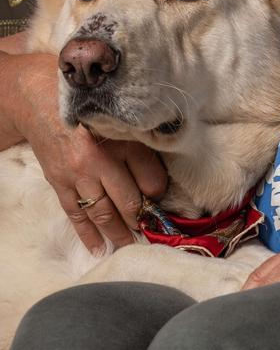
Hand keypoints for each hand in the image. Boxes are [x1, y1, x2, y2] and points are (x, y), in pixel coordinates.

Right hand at [13, 52, 166, 251]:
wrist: (41, 99)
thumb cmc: (90, 107)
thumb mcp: (122, 117)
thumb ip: (142, 142)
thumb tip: (160, 178)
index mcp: (123, 139)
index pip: (152, 178)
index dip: (161, 194)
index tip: (167, 203)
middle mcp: (101, 159)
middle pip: (129, 201)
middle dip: (143, 221)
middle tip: (155, 234)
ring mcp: (78, 174)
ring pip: (104, 214)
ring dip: (120, 234)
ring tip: (132, 246)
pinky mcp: (59, 183)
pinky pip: (76, 216)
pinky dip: (88, 235)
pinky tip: (99, 250)